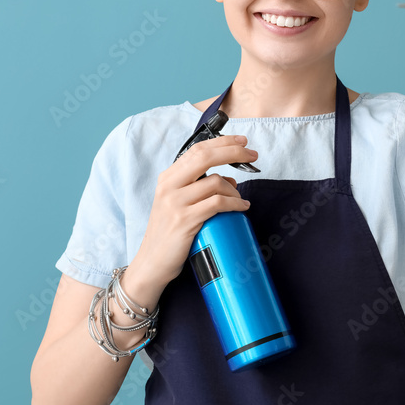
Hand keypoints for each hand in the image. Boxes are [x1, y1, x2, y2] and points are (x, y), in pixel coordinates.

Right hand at [131, 134, 258, 285]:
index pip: (198, 150)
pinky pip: (217, 204)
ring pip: (216, 183)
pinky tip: (242, 208)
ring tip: (240, 201)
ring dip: (235, 191)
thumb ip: (199, 187)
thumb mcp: (178, 203)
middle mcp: (169, 186)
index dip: (223, 142)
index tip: (242, 142)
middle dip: (234, 153)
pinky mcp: (184, 220)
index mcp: (168, 178)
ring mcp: (175, 203)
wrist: (151, 262)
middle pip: (206, 157)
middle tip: (252, 155)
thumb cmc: (169, 233)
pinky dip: (235, 204)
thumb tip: (230, 179)